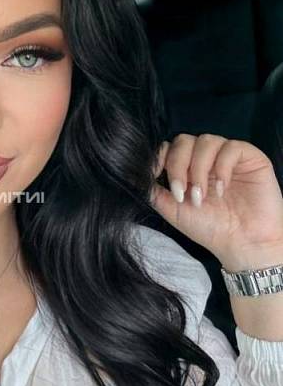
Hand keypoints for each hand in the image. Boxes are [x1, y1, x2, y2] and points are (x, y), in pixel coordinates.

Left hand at [150, 133, 282, 265]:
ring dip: (198, 169)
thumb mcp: (173, 211)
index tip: (155, 175)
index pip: (169, 148)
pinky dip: (222, 168)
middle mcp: (206, 159)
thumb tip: (134, 177)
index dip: (159, 158)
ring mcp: (227, 156)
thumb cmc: (210, 228)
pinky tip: (221, 190)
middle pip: (184, 141)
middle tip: (182, 193)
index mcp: (187, 169)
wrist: (242, 245)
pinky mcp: (250, 157)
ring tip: (201, 196)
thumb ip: (155, 191)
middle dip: (178, 166)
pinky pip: (232, 147)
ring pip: (206, 140)